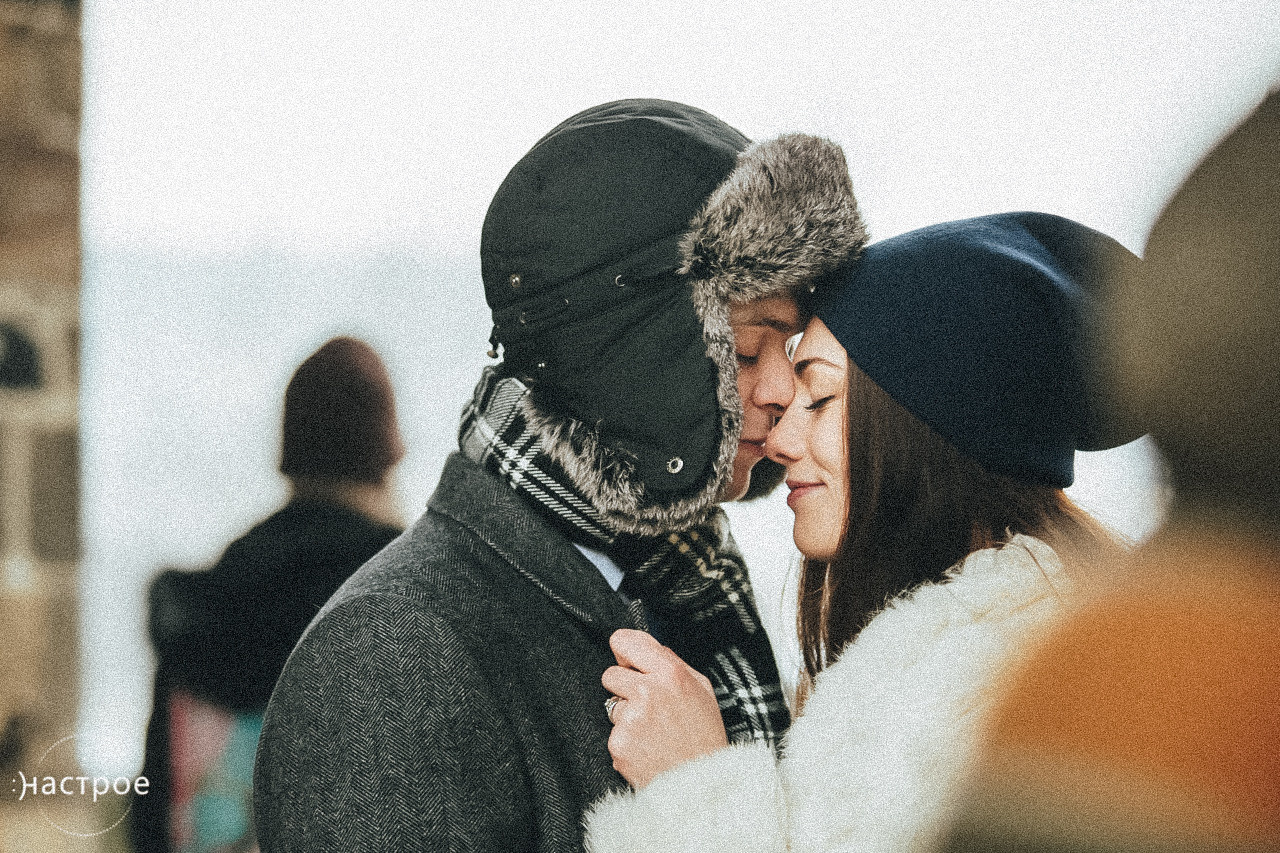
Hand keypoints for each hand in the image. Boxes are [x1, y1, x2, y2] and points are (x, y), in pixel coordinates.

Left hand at [602, 628, 727, 788]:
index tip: (627, 660)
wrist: (701, 785)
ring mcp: (631, 718)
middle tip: (647, 705)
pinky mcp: (619, 743)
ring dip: (627, 716)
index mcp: (670, 673)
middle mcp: (647, 691)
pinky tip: (647, 748)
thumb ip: (674, 663)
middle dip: (624, 687)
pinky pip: (613, 733)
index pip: (624, 642)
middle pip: (610, 674)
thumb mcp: (702, 690)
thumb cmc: (704, 738)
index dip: (624, 652)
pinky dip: (626, 741)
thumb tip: (651, 647)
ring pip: (612, 706)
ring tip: (654, 732)